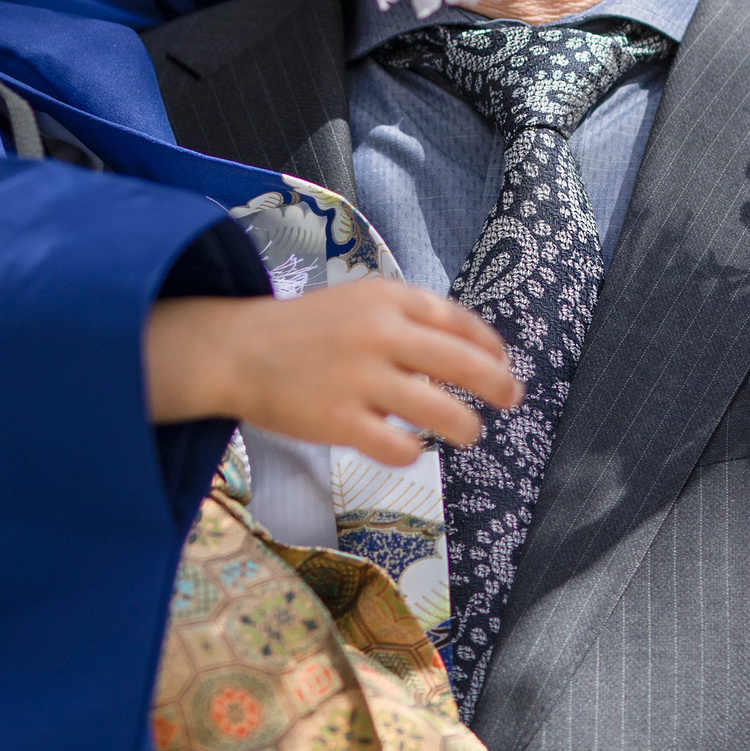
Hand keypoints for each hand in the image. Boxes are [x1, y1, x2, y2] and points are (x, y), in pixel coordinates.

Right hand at [146, 279, 519, 465]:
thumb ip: (408, 318)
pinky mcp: (340, 420)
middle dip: (498, 385)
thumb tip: (467, 350)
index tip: (502, 362)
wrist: (238, 350)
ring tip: (468, 433)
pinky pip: (398, 446)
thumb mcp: (359, 301)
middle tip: (511, 398)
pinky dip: (413, 451)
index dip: (491, 346)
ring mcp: (361, 379)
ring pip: (441, 412)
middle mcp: (380, 334)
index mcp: (388, 299)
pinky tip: (412, 448)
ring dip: (466, 427)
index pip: (459, 321)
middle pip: (465, 364)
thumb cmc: (305, 329)